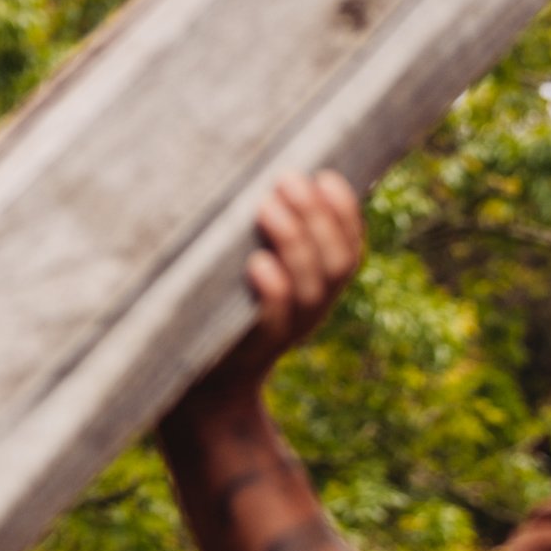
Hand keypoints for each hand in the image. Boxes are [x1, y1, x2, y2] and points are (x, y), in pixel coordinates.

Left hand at [174, 168, 364, 421]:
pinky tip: (258, 262)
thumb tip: (263, 170)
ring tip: (268, 207)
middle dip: (316, 218)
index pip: (349, 249)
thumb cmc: (222, 305)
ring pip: (309, 288)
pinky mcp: (252, 349)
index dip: (345, 213)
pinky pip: (273, 319)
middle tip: (287, 180)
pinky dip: (272, 290)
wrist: (201, 379)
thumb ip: (267, 230)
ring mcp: (285, 332)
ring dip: (294, 243)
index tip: (324, 176)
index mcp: (319, 288)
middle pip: (334, 264)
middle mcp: (310, 311)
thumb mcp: (249, 262)